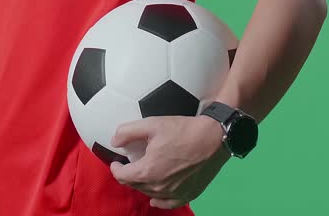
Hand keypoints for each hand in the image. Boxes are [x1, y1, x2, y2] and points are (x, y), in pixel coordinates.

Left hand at [109, 115, 232, 209]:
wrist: (213, 138)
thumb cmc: (182, 130)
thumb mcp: (152, 124)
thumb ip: (128, 132)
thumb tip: (114, 141)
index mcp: (147, 171)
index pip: (122, 176)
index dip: (116, 168)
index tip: (117, 161)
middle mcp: (158, 187)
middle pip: (135, 185)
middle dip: (129, 175)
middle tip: (131, 164)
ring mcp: (174, 194)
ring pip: (149, 193)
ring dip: (143, 184)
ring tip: (144, 173)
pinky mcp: (187, 195)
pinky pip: (167, 203)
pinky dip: (159, 200)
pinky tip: (156, 197)